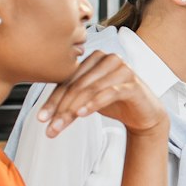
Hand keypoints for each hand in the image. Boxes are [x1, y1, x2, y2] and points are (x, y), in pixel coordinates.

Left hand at [35, 51, 167, 139]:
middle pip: (77, 86)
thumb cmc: (116, 103)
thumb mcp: (89, 98)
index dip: (53, 100)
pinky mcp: (133, 84)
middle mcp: (108, 59)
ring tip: (60, 126)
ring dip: (72, 110)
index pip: (69, 81)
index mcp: (95, 58)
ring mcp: (122, 70)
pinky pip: (109, 93)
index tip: (41, 118)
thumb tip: (44, 114)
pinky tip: (82, 114)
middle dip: (60, 108)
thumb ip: (71, 97)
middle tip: (49, 127)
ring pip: (90, 90)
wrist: (145, 114)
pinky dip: (94, 104)